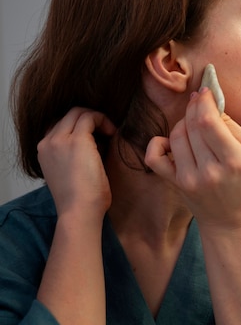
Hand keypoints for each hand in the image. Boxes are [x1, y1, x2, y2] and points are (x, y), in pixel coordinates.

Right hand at [37, 107, 115, 222]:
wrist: (79, 212)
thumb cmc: (81, 200)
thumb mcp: (70, 174)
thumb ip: (74, 156)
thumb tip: (94, 143)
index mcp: (44, 151)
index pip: (59, 126)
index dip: (78, 126)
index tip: (95, 135)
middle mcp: (48, 142)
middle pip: (68, 116)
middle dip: (88, 118)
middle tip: (104, 130)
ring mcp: (60, 140)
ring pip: (78, 112)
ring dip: (96, 118)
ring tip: (109, 131)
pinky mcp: (77, 140)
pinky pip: (90, 117)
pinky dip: (102, 120)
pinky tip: (112, 132)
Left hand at [145, 88, 240, 228]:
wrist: (230, 219)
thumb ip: (232, 125)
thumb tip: (210, 103)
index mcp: (234, 161)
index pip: (209, 122)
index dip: (204, 101)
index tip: (206, 92)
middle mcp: (209, 171)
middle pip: (191, 125)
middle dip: (194, 106)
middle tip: (199, 101)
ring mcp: (189, 179)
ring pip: (175, 135)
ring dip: (183, 122)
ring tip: (193, 124)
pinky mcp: (174, 184)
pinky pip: (154, 157)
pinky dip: (158, 142)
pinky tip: (170, 142)